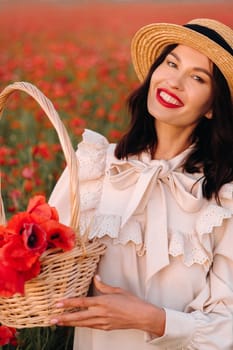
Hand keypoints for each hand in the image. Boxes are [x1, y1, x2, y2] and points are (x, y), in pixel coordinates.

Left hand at [50, 275, 164, 335]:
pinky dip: (81, 325)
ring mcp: (103, 322)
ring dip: (70, 323)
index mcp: (103, 302)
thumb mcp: (117, 290)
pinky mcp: (106, 328)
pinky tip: (75, 325)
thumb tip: (96, 277)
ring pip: (82, 323)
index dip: (69, 303)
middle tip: (52, 318)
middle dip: (64, 318)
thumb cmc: (132, 302)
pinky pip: (90, 326)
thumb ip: (104, 285)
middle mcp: (101, 313)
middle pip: (78, 316)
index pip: (82, 302)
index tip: (58, 303)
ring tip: (59, 322)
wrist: (142, 316)